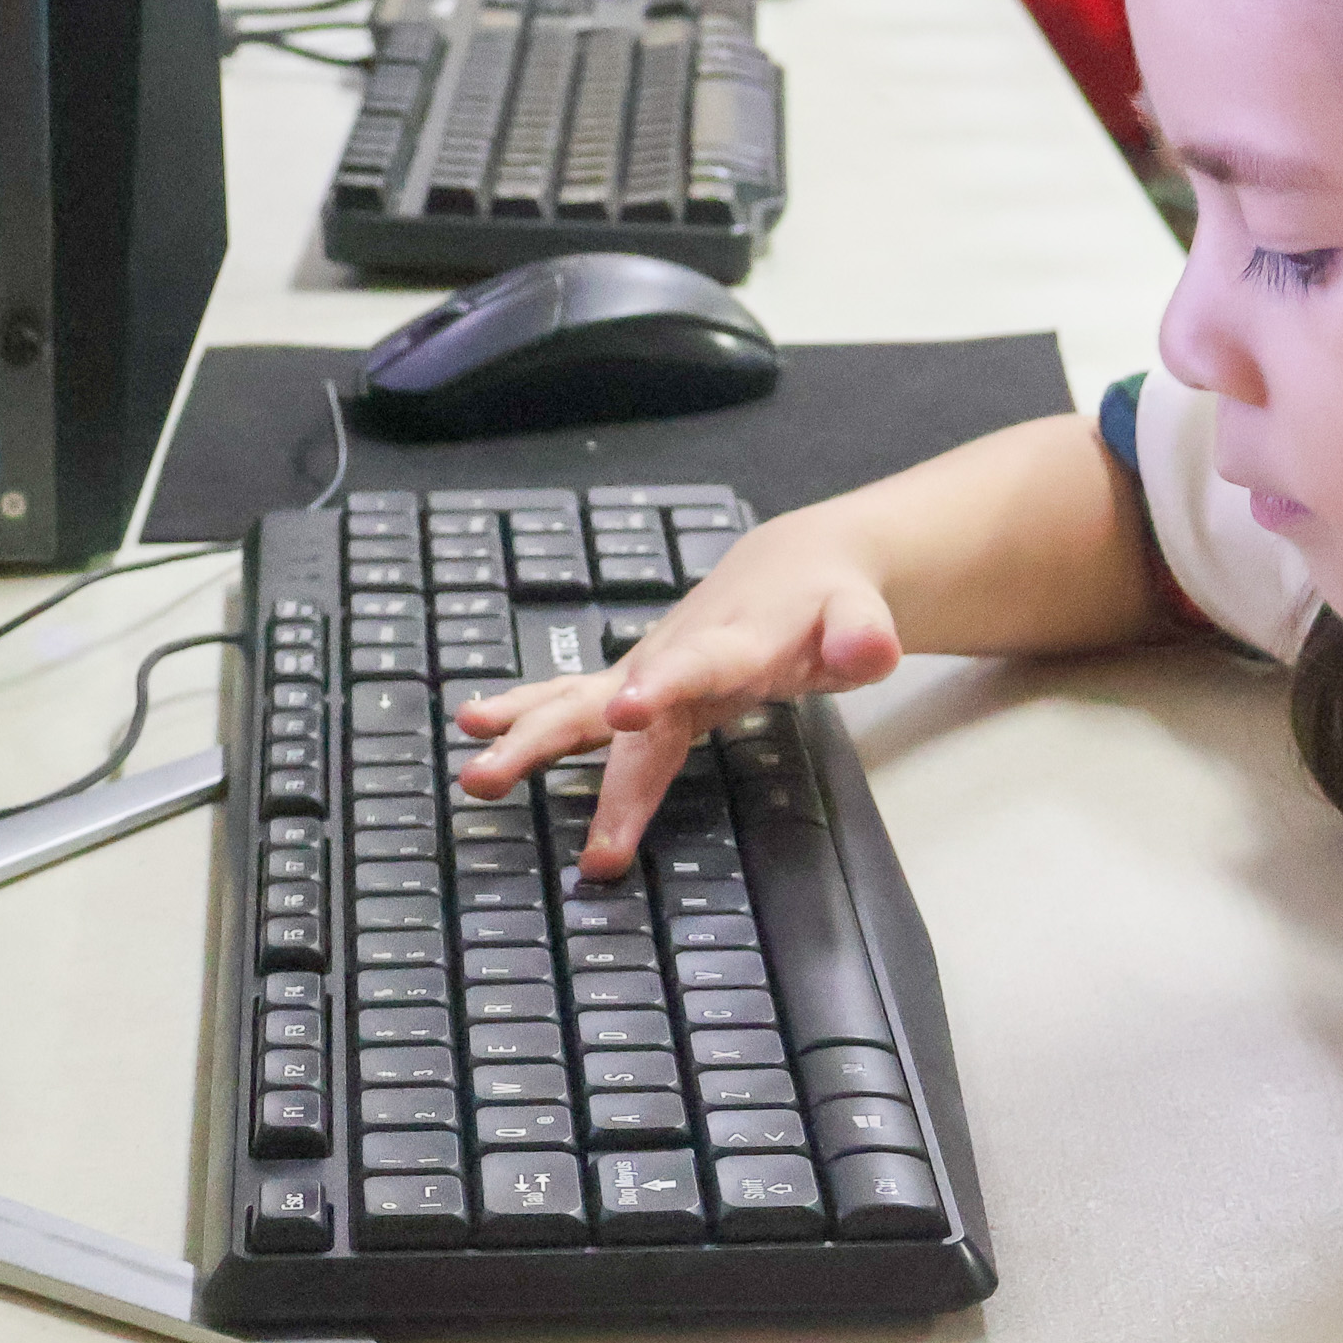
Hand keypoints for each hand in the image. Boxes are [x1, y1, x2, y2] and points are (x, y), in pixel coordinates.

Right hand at [452, 508, 904, 876]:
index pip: (696, 666)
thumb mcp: (861, 618)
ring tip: (471, 768)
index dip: (661, 686)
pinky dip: (526, 713)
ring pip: (578, 704)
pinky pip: (574, 702)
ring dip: (524, 735)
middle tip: (496, 775)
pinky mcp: (636, 682)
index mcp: (732, 644)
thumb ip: (863, 636)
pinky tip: (478, 732)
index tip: (623, 710)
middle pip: (611, 701)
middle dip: (552, 740)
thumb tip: (870, 650)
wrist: (794, 567)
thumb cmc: (829, 603)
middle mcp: (676, 655)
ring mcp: (648, 669)